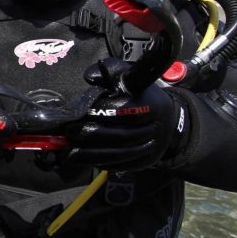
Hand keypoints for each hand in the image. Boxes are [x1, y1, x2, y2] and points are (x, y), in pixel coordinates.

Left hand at [63, 58, 187, 171]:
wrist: (166, 120)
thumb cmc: (141, 96)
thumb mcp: (129, 77)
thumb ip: (111, 71)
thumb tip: (90, 77)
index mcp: (153, 106)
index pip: (126, 111)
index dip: (102, 112)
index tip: (82, 112)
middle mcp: (156, 129)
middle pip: (121, 136)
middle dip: (92, 135)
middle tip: (70, 131)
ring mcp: (151, 149)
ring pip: (119, 155)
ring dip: (91, 154)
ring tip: (70, 150)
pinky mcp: (144, 162)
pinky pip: (121, 166)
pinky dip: (100, 163)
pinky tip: (84, 159)